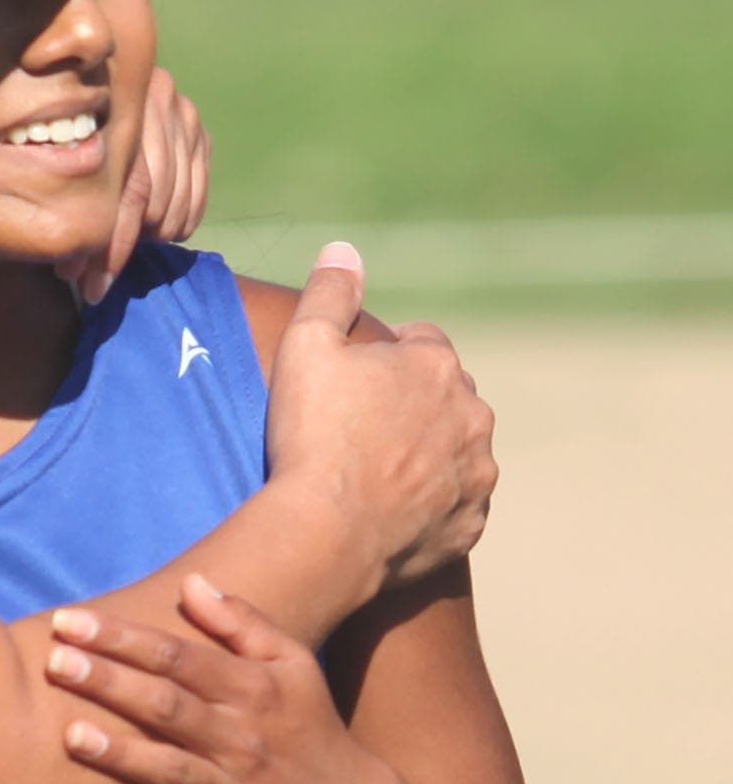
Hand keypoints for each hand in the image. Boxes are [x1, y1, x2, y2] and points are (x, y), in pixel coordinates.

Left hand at [48, 577, 399, 783]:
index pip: (178, 657)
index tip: (70, 621)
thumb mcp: (293, 667)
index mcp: (252, 692)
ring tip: (70, 735)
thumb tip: (191, 583)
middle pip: (168, 706)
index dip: (123, 638)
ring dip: (121, 754)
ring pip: (171, 770)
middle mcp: (241, 740)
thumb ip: (242, 623)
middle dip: (110, 682)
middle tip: (55, 662)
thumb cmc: (310, 730)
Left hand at [55, 66, 209, 304]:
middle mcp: (157, 100)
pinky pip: (197, 198)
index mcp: (117, 102)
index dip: (111, 246)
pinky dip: (180, 224)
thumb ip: (75, 200)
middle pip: (152, 199)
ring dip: (153, 237)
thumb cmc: (75, 126)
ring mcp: (185, 115)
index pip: (126, 191)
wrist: (106, 82)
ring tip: (128, 245)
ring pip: (176, 204)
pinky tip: (159, 233)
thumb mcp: (69, 154)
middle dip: (126, 246)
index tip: (93, 288)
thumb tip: (71, 270)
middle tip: (102, 273)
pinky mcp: (201, 134)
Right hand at [267, 245, 495, 591]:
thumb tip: (344, 250)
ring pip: (457, 450)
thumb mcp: (306, 346)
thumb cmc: (313, 435)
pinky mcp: (470, 525)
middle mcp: (472, 415)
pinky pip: (455, 505)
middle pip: (445, 397)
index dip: (384, 358)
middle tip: (360, 429)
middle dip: (413, 404)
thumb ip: (329, 293)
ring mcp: (476, 474)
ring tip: (376, 473)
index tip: (352, 383)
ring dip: (428, 454)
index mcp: (436, 366)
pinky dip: (431, 504)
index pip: (421, 343)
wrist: (326, 533)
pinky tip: (391, 511)